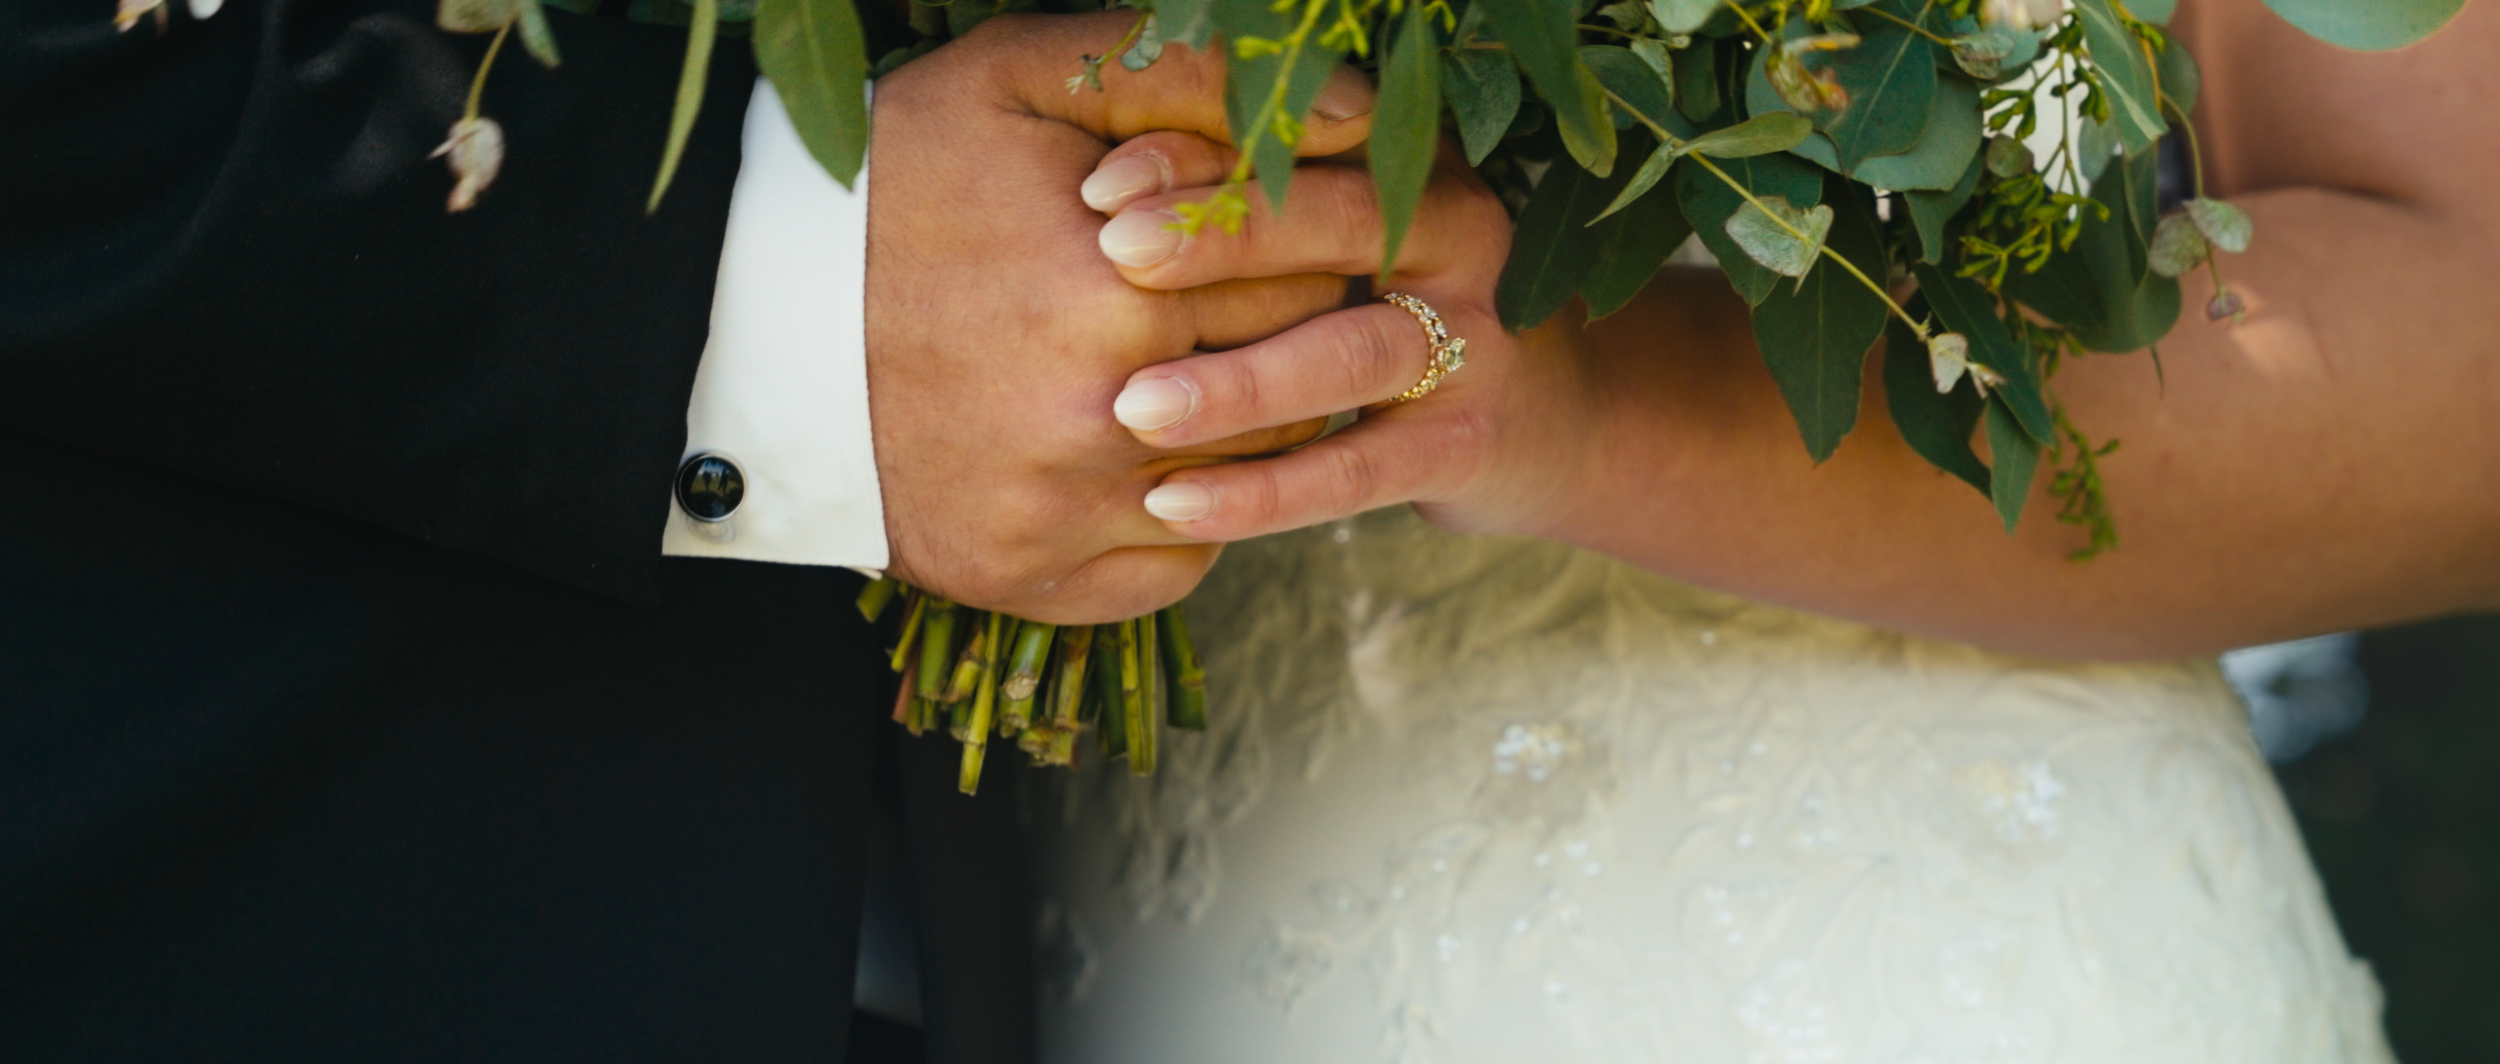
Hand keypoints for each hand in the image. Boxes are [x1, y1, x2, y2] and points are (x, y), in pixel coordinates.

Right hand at [864, 14, 1373, 622]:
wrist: (743, 317)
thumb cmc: (892, 179)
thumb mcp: (1023, 81)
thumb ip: (1190, 77)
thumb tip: (1356, 110)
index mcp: (1123, 289)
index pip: (1310, 271)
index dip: (1303, 241)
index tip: (1274, 228)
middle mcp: (1108, 419)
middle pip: (1293, 382)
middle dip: (1283, 335)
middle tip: (1241, 299)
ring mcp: (1068, 513)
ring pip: (1249, 482)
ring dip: (1243, 428)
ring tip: (1188, 368)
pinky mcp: (1031, 579)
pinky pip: (1177, 565)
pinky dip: (1180, 517)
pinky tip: (1138, 452)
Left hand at [1085, 137, 1610, 543]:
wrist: (1553, 419)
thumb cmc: (1392, 309)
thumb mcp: (1341, 241)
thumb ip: (1253, 211)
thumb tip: (1102, 195)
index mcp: (1410, 164)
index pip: (1304, 142)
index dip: (1200, 156)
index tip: (1098, 188)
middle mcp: (1456, 234)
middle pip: (1335, 223)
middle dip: (1220, 238)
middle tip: (1112, 259)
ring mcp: (1473, 341)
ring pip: (1348, 352)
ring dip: (1236, 382)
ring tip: (1132, 407)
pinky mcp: (1467, 442)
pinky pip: (1355, 470)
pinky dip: (1262, 492)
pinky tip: (1172, 502)